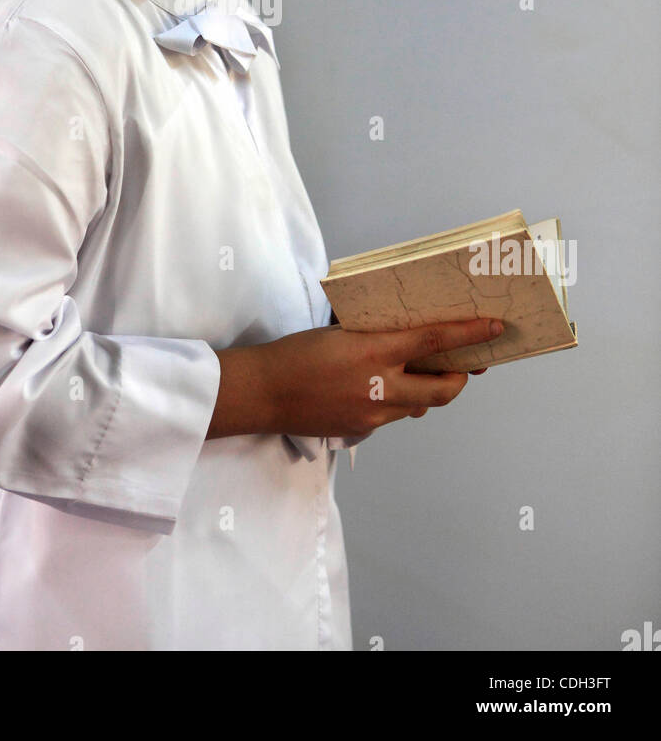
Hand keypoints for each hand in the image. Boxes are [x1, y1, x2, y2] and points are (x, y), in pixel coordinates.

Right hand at [262, 317, 503, 438]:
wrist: (265, 393)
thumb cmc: (297, 352)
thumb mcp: (340, 332)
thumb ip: (375, 335)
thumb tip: (404, 332)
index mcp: (375, 350)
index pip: (435, 340)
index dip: (469, 333)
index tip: (493, 326)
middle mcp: (382, 385)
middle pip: (444, 389)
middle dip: (462, 379)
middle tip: (466, 367)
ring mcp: (374, 413)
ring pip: (420, 404)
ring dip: (428, 390)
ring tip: (422, 374)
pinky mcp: (363, 431)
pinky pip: (394, 414)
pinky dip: (399, 400)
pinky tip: (382, 389)